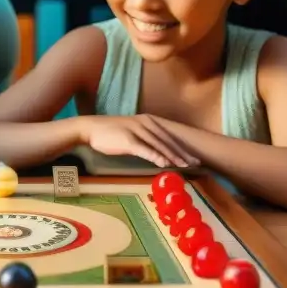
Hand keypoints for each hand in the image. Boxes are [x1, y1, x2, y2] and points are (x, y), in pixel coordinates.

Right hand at [77, 114, 200, 167]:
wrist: (90, 129)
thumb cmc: (111, 133)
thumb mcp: (132, 133)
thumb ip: (146, 140)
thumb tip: (159, 153)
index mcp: (148, 121)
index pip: (169, 136)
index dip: (183, 148)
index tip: (195, 158)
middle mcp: (146, 123)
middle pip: (168, 141)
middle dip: (183, 153)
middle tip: (196, 164)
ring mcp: (137, 131)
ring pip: (160, 145)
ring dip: (173, 156)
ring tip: (184, 166)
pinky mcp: (128, 139)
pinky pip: (145, 149)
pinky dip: (156, 156)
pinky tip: (164, 164)